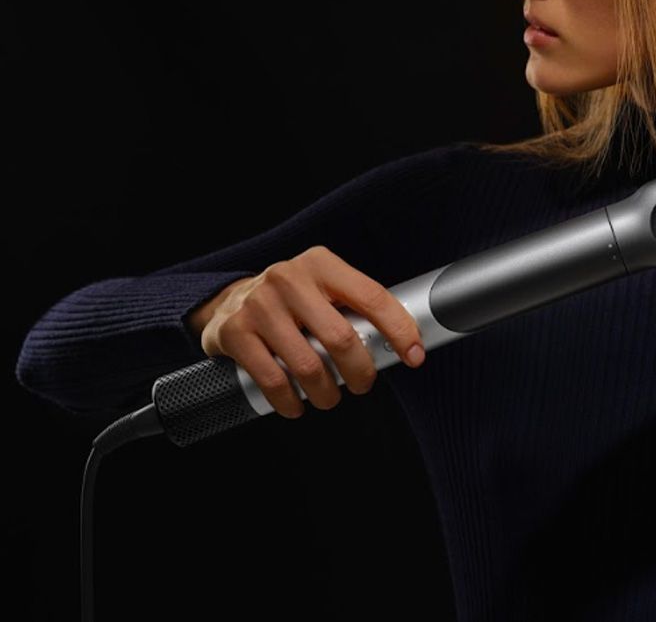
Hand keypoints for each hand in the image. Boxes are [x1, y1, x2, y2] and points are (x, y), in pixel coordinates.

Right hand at [197, 245, 424, 417]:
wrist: (227, 301)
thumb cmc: (291, 300)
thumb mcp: (322, 289)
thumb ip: (354, 308)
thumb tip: (399, 343)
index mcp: (321, 264)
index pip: (372, 297)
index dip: (400, 330)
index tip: (414, 355)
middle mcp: (289, 279)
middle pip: (341, 338)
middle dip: (360, 372)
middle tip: (362, 384)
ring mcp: (260, 305)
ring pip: (308, 366)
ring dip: (326, 393)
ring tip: (329, 396)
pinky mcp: (235, 332)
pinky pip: (273, 380)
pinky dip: (291, 401)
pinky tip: (297, 404)